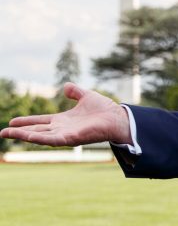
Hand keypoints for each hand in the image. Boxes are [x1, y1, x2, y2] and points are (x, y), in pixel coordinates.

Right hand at [0, 83, 131, 146]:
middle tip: (2, 132)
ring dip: (24, 135)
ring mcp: (66, 135)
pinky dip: (40, 138)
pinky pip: (53, 140)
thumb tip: (66, 86)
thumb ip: (75, 92)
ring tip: (8, 134)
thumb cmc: (104, 109)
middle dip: (19, 132)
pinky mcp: (72, 139)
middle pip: (36, 131)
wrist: (118, 117)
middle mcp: (62, 129)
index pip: (40, 122)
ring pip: (40, 137)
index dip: (26, 122)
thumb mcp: (86, 96)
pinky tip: (28, 136)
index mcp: (63, 120)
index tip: (11, 122)